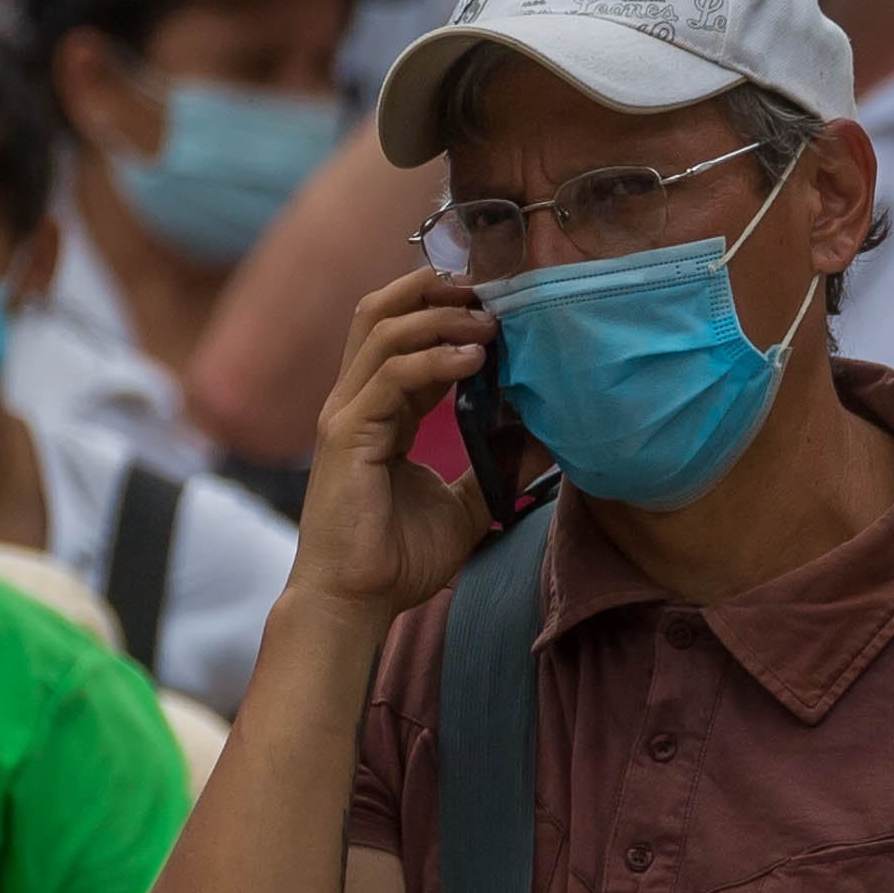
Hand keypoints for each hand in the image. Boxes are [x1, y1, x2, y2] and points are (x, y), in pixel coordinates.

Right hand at [295, 270, 503, 625]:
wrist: (355, 602)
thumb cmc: (397, 558)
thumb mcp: (465, 504)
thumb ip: (496, 468)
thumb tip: (547, 440)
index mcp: (380, 410)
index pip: (406, 336)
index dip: (449, 313)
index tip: (500, 308)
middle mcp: (357, 401)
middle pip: (381, 313)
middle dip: (434, 290)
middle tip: (490, 290)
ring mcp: (347, 413)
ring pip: (384, 330)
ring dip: (441, 317)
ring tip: (490, 324)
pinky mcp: (346, 434)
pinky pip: (390, 376)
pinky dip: (434, 359)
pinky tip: (473, 360)